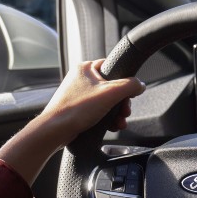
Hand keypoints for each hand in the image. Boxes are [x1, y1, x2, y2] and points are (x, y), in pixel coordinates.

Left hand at [0, 59, 144, 184]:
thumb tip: (140, 85)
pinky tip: (111, 126)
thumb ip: (130, 86)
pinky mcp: (79, 108)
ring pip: (108, 101)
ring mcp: (80, 94)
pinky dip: (108, 118)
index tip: (129, 94)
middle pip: (113, 87)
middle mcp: (82, 79)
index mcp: (86, 68)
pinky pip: (100, 110)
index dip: (125, 81)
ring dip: (117, 113)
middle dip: (122, 103)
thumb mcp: (110, 93)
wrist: (56, 130)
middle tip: (124, 112)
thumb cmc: (76, 109)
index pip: (114, 67)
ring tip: (119, 122)